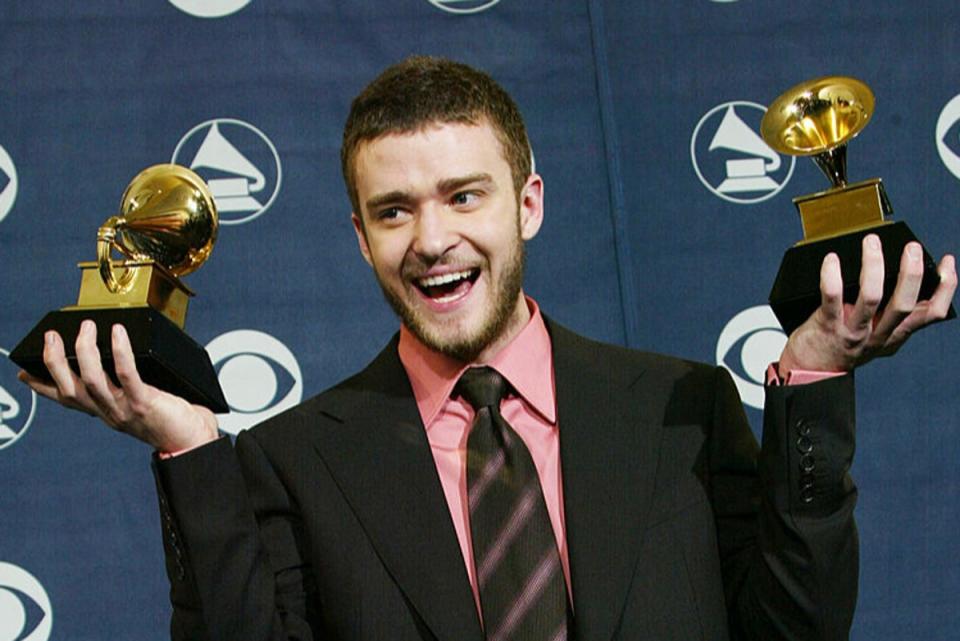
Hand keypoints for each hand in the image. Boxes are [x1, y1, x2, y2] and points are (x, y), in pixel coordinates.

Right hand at [17, 320, 219, 452]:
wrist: (195, 443)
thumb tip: (118, 353)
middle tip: (51, 336)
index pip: (67, 400)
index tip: (24, 372)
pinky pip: (127, 375)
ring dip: (85, 351)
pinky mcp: (145, 403)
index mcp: (106, 411)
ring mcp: (125, 409)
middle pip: (70, 389)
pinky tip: (119, 334)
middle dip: (55, 362)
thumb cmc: (173, 419)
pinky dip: (120, 352)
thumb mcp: (140, 401)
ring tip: (86, 327)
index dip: (43, 387)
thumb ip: (126, 384)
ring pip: (92, 380)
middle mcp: (110, 412)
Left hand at [778, 234, 956, 375]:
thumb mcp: (877, 334)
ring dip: (873, 267)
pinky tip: (831, 260)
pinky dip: (831, 277)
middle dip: (912, 274)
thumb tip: (905, 274)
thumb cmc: (841, 345)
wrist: (809, 371)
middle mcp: (878, 335)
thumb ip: (890, 313)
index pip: (932, 313)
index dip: (945, 288)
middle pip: (905, 305)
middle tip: (912, 248)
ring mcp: (853, 332)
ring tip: (872, 243)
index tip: (946, 262)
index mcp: (896, 334)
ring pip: (871, 298)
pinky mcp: (827, 327)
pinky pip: (831, 299)